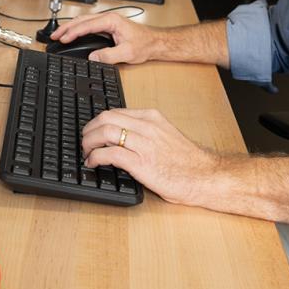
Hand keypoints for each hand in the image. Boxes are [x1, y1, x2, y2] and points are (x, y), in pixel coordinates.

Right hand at [49, 12, 155, 64]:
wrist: (154, 42)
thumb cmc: (144, 44)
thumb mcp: (127, 53)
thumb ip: (109, 55)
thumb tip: (93, 57)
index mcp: (112, 21)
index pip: (87, 25)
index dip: (73, 32)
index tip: (63, 39)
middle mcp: (108, 18)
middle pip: (82, 20)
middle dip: (66, 28)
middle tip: (53, 36)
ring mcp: (107, 21)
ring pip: (83, 21)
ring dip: (70, 28)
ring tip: (58, 35)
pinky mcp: (107, 26)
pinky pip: (88, 25)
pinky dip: (77, 29)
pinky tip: (71, 34)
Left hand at [81, 108, 220, 206]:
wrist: (204, 176)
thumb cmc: (187, 161)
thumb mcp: (165, 135)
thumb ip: (146, 132)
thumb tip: (122, 137)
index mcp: (152, 118)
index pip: (115, 112)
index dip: (97, 122)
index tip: (92, 132)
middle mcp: (147, 126)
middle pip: (106, 118)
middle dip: (89, 130)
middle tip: (84, 142)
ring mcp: (144, 144)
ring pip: (105, 132)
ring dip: (89, 142)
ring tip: (86, 152)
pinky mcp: (141, 162)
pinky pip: (110, 153)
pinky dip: (96, 157)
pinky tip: (93, 163)